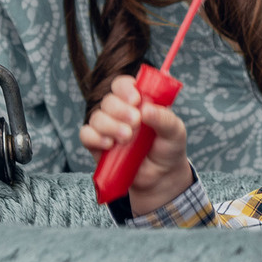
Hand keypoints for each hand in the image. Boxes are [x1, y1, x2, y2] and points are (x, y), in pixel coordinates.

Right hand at [79, 74, 194, 213]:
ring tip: (126, 138)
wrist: (161, 177)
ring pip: (96, 117)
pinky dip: (94, 137)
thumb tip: (146, 110)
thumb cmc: (168, 148)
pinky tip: (109, 145)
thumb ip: (165, 118)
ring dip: (110, 125)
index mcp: (138, 101)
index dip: (125, 88)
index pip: (123, 85)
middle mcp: (120, 111)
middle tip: (135, 123)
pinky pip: (86, 135)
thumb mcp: (175, 132)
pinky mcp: (97, 145)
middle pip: (109, 100)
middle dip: (120, 110)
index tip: (136, 100)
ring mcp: (107, 127)